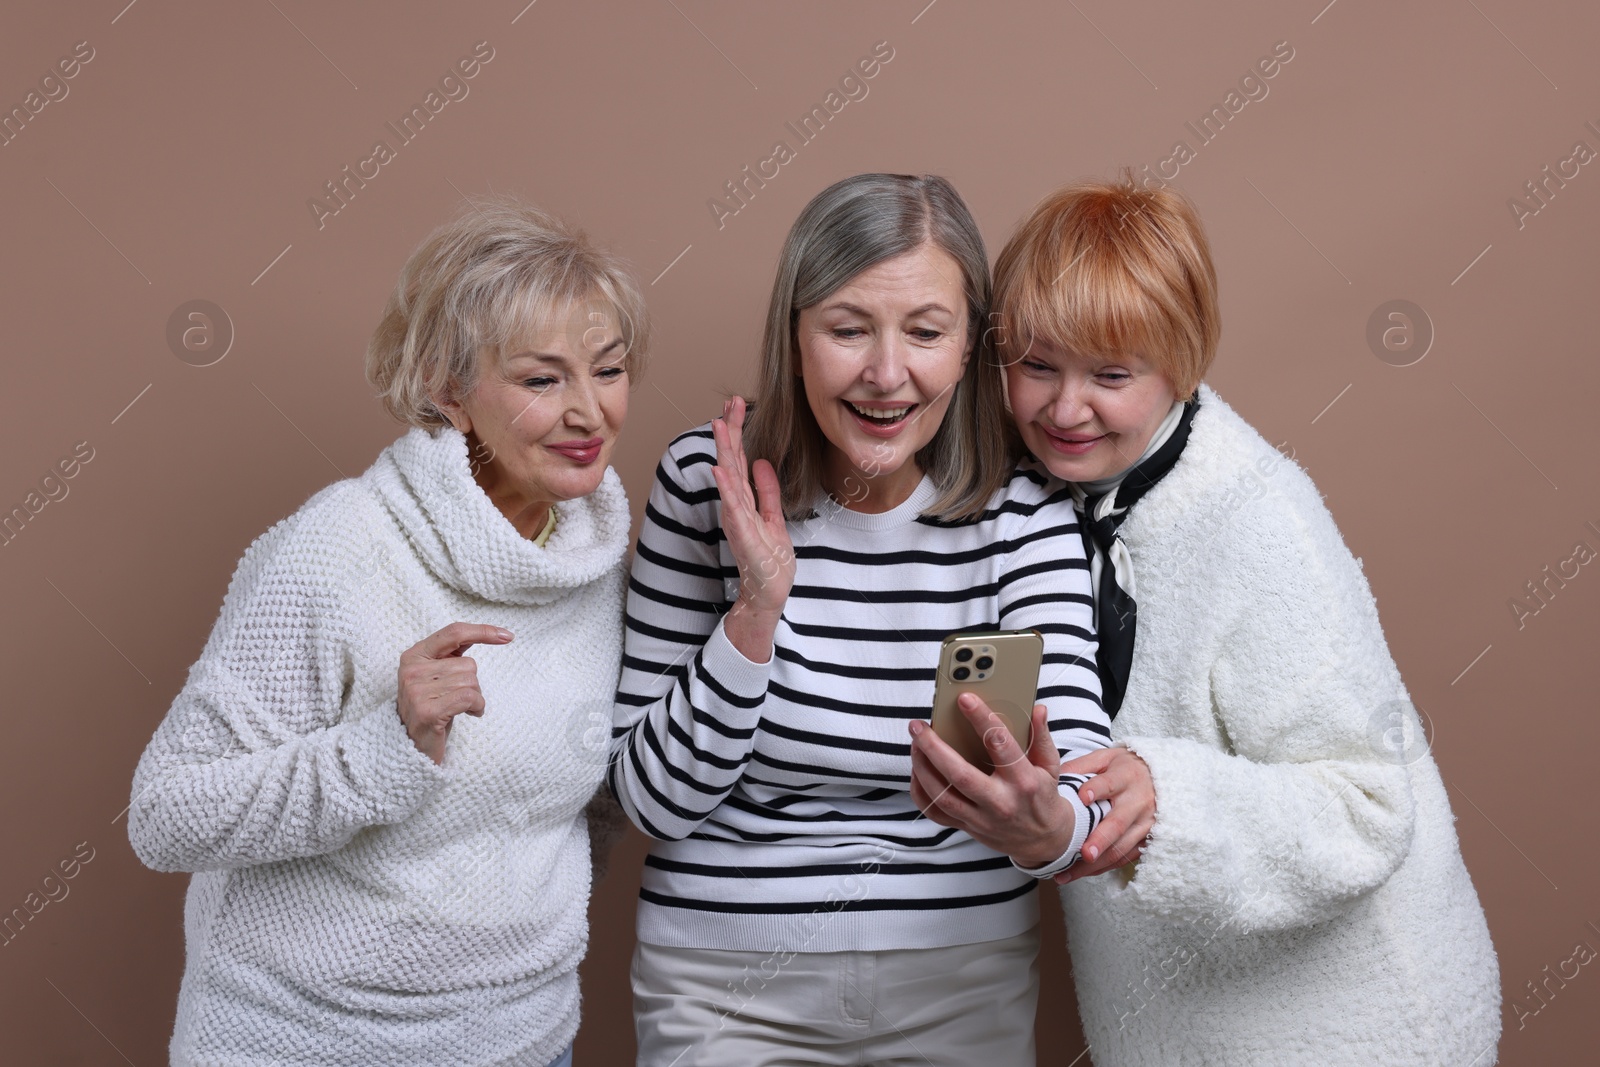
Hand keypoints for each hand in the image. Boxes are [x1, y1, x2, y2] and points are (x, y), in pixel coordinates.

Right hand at [396, 622, 512, 763]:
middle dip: (473, 684)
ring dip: (475, 698)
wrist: (412, 747)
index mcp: (414, 655)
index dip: (483, 631)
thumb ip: (452, 655)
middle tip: (458, 700)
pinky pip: (469, 698)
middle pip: (468, 664)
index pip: (453, 632)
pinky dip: (477, 707)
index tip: (507, 636)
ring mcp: (417, 690)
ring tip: (460, 709)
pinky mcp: (428, 711)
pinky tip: (469, 714)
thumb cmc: (432, 708)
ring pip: (471, 681)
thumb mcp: (438, 676)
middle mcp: (412, 670)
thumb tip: (487, 633)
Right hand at [711, 396, 792, 661]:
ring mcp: (736, 519)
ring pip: (728, 478)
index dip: (737, 431)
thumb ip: (767, 491)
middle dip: (730, 431)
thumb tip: (761, 462)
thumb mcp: (773, 518)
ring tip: (719, 425)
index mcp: (744, 499)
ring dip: (723, 451)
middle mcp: (736, 505)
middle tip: (729, 402)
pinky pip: (732, 508)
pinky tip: (720, 469)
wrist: (767, 593)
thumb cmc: (768, 560)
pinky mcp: (741, 535)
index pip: (738, 459)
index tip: (735, 404)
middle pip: (731, 461)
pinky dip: (726, 488)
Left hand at [908, 698, 1074, 867]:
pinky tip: (917, 770)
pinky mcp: (967, 827)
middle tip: (919, 726)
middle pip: (959, 774)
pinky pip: (935, 812)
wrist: (1043, 840)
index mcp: (1023, 781)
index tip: (964, 699)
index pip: (999, 745)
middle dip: (934, 747)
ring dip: (922, 766)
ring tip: (915, 742)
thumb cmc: (1042, 796)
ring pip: (941, 795)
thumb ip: (1041, 737)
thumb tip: (1037, 709)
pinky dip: (921, 791)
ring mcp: (981, 818)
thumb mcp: (1049, 766)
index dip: (981, 719)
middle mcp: (1000, 802)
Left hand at [1052, 746, 1155, 884]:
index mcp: (1125, 777)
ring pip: (1121, 847)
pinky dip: (1104, 867)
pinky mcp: (1146, 839)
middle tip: (1084, 854)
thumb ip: (1082, 766)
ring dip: (1096, 864)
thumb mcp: (1107, 758)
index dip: (1096, 790)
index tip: (1082, 797)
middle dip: (1101, 840)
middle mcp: (1137, 802)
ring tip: (1069, 874)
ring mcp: (1144, 823)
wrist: (1163, 778)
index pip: (1109, 784)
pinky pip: (1125, 857)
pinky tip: (1083, 873)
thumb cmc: (1126, 768)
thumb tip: (1054, 777)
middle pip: (1118, 823)